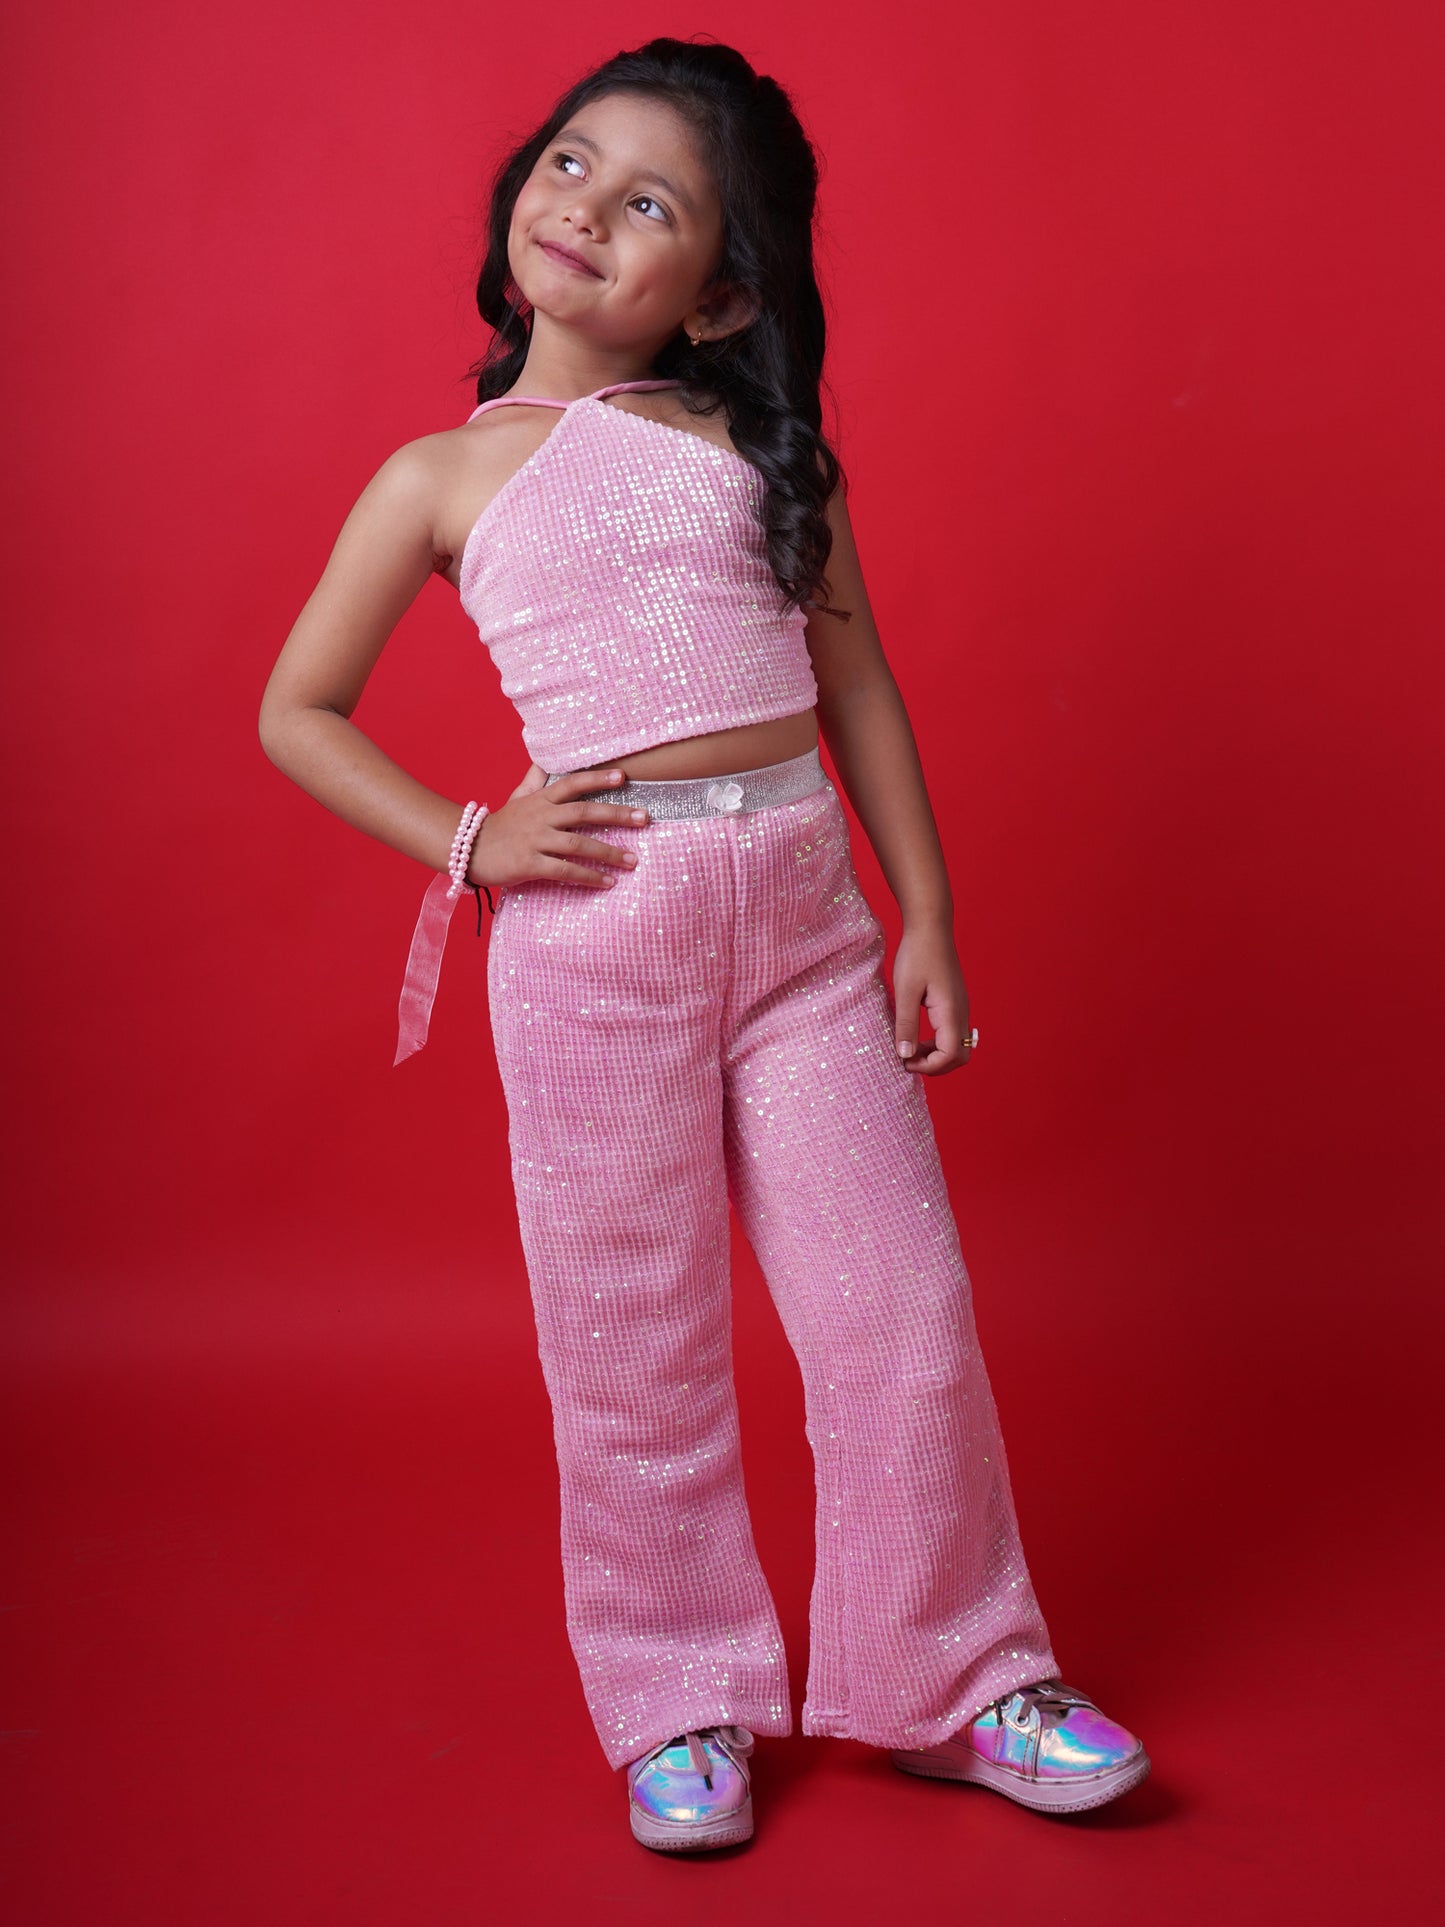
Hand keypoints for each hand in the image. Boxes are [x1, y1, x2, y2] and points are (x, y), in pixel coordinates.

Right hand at [467, 766, 648, 891]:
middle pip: (584, 813)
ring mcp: (536, 841)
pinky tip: (608, 882)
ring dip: (609, 853)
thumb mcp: (516, 798)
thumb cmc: (499, 826)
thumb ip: (534, 780)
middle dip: (617, 815)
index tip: (623, 777)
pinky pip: (566, 871)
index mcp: (540, 799)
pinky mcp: (530, 864)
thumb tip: (544, 760)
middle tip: (644, 818)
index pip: (572, 784)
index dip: (597, 779)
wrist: (467, 849)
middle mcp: (541, 817)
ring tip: (633, 861)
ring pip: (579, 845)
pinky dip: (589, 877)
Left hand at [891, 923, 974, 1074]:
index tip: (904, 1060)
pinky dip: (938, 1043)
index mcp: (951, 1011)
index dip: (929, 1066)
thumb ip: (906, 1024)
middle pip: (960, 1056)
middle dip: (936, 1066)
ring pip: (958, 1047)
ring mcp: (961, 1008)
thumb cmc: (917, 955)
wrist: (930, 927)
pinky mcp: (955, 1004)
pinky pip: (953, 1034)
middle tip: (908, 1060)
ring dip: (936, 1056)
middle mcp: (961, 1013)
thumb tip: (905, 1055)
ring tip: (910, 1049)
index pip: (950, 1054)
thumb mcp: (905, 991)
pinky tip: (917, 1036)